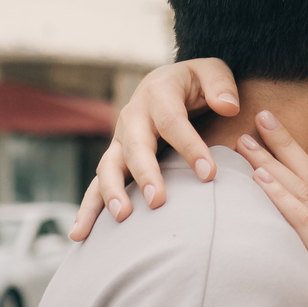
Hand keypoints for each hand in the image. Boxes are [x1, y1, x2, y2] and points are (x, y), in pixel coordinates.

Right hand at [70, 59, 239, 240]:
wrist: (165, 85)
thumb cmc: (193, 83)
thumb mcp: (210, 72)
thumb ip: (220, 84)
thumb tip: (228, 105)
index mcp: (157, 93)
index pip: (172, 122)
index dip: (190, 147)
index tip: (209, 174)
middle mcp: (132, 117)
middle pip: (135, 146)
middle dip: (145, 174)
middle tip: (158, 200)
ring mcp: (120, 140)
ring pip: (109, 167)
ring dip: (112, 192)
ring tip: (122, 217)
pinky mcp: (115, 159)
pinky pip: (97, 185)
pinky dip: (88, 209)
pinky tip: (80, 235)